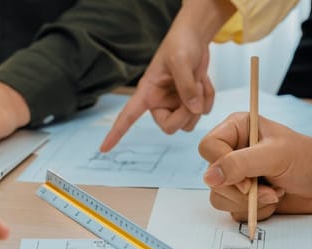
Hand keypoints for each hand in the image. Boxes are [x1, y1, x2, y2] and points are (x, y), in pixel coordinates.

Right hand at [100, 27, 214, 151]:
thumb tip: (194, 109)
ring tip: (199, 81)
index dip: (116, 132)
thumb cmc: (180, 45)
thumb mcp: (181, 60)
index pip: (128, 116)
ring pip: (188, 123)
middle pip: (170, 127)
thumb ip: (187, 85)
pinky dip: (208, 98)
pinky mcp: (190, 103)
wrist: (195, 38)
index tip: (103, 148)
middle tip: (196, 92)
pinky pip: (203, 112)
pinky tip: (204, 82)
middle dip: (186, 113)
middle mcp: (160, 102)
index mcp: (148, 93)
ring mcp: (175, 104)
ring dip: (199, 104)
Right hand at [198, 112, 311, 220]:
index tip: (247, 181)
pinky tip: (274, 200)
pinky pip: (233, 211)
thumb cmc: (308, 159)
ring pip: (220, 198)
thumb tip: (209, 177)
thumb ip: (240, 164)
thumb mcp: (275, 156)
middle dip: (241, 191)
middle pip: (211, 178)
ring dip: (250, 203)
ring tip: (275, 193)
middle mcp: (233, 151)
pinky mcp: (244, 196)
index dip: (222, 167)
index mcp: (237, 129)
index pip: (208, 147)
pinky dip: (256, 211)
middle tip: (270, 190)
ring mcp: (238, 176)